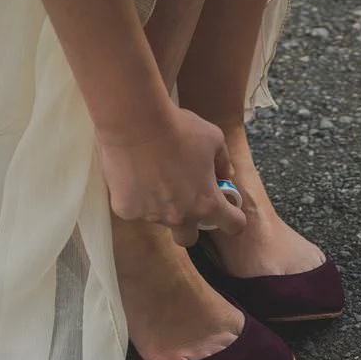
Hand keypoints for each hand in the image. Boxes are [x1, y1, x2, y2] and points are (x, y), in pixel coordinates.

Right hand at [97, 105, 245, 245]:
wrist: (134, 122)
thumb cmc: (177, 128)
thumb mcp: (213, 139)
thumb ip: (223, 162)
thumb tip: (225, 175)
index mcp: (207, 202)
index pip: (233, 225)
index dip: (234, 219)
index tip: (228, 210)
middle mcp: (180, 216)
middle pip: (188, 238)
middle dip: (190, 224)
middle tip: (184, 201)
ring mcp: (151, 216)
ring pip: (159, 219)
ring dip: (161, 205)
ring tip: (153, 174)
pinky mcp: (126, 210)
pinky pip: (134, 208)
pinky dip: (136, 196)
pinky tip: (134, 174)